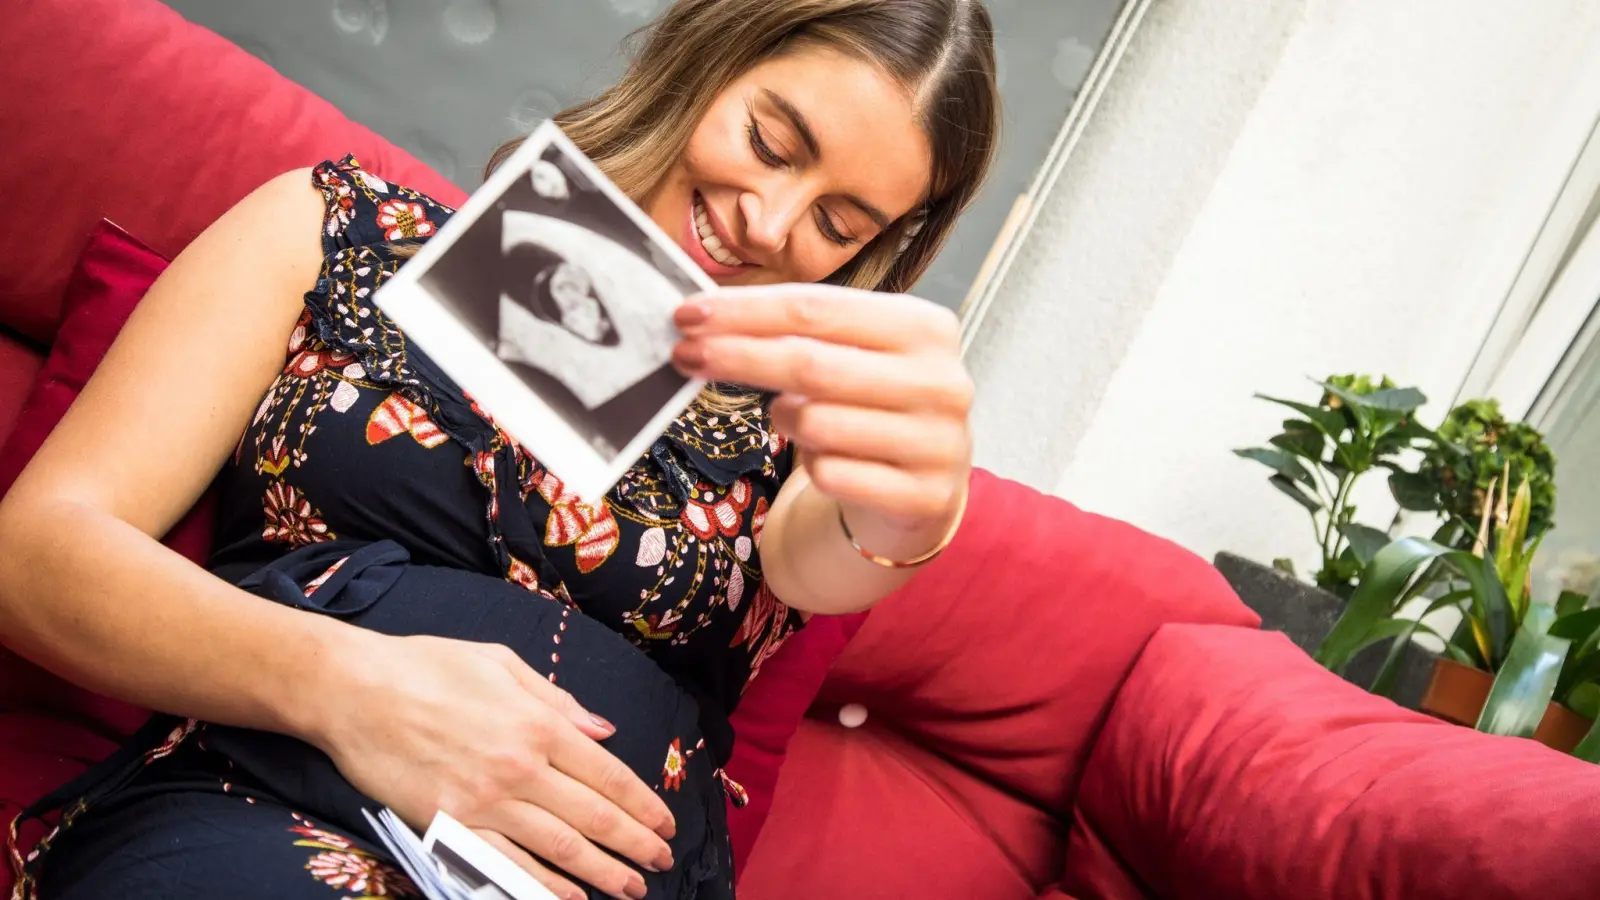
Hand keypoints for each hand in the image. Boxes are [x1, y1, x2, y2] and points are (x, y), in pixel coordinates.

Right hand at [313, 632, 673, 899]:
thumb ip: (558, 699)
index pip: (609, 775)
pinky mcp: (449, 826)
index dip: (643, 804)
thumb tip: (604, 731)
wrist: (352, 689)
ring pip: (560, 847)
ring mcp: (485, 802)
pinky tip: (568, 898)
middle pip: (594, 816)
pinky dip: (541, 885)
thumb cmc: (427, 666)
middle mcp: (520, 768)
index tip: (666, 823)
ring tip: (631, 887)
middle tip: (661, 861)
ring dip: (601, 872)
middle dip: (635, 843)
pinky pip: (506, 865)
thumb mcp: (502, 663)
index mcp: (538, 723)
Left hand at [672, 284, 972, 531]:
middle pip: (809, 363)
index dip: (745, 310)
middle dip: (736, 357)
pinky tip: (823, 460)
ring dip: (784, 418)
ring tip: (791, 417)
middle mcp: (941, 381)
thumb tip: (707, 318)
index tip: (687, 315)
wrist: (925, 484)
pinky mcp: (924, 497)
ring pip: (815, 424)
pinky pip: (830, 475)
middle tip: (682, 356)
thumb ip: (799, 331)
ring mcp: (938, 442)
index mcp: (925, 326)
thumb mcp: (853, 353)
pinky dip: (811, 467)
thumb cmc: (873, 404)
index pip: (816, 308)